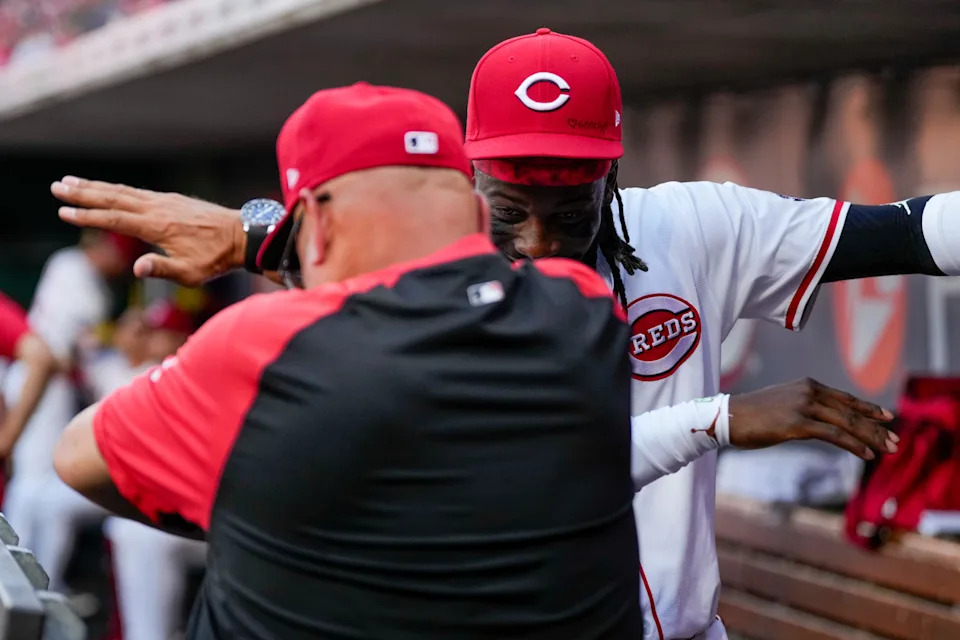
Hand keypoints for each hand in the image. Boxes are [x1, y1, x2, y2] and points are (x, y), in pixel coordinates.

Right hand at [51, 176, 245, 286]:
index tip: (63, 211)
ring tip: (72, 181)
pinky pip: (138, 192)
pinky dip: (118, 188)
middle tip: (56, 186)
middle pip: (113, 198)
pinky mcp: (172, 200)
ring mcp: (165, 201)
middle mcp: (158, 208)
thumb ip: (162, 269)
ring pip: (124, 191)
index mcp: (158, 226)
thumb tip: (137, 268)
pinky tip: (108, 189)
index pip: (115, 218)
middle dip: (83, 193)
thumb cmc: (217, 259)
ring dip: (96, 186)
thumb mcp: (191, 273)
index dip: (88, 215)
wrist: (243, 235)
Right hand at [728, 378, 897, 459]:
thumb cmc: (752, 415)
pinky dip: (852, 445)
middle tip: (895, 441)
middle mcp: (809, 392)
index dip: (869, 409)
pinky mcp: (797, 424)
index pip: (846, 398)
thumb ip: (806, 409)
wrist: (728, 417)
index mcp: (807, 385)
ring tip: (886, 450)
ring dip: (870, 438)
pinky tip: (866, 454)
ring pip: (846, 422)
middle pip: (851, 410)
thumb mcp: (784, 405)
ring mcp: (803, 406)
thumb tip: (823, 423)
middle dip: (876, 427)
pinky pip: (833, 435)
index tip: (888, 418)